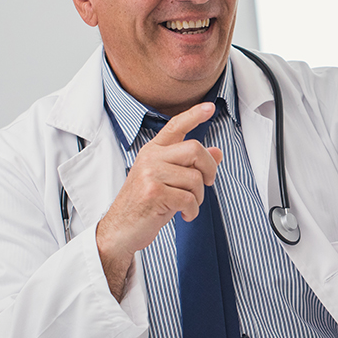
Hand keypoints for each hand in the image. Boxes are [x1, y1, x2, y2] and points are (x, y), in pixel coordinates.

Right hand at [96, 102, 222, 297]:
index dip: (194, 115)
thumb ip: (190, 165)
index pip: (175, 126)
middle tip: (208, 183)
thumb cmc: (146, 204)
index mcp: (153, 151)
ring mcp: (150, 174)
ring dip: (199, 197)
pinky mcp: (153, 192)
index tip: (210, 107)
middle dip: (209, 169)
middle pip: (195, 149)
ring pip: (195, 178)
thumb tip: (218, 152)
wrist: (120, 229)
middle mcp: (151, 157)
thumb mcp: (169, 180)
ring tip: (187, 205)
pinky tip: (184, 215)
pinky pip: (189, 198)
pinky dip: (192, 210)